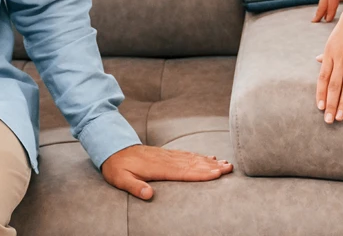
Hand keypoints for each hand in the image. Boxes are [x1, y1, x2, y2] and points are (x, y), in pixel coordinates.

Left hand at [101, 145, 231, 199]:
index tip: (217, 174)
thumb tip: (149, 194)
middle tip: (229, 168)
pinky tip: (208, 158)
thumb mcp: (120, 179)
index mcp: (157, 168)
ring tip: (225, 163)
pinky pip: (186, 155)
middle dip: (212, 167)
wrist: (112, 147)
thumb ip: (135, 187)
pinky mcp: (166, 154)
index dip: (201, 173)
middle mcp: (165, 160)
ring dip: (209, 162)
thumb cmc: (116, 166)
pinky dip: (199, 157)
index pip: (183, 172)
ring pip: (192, 158)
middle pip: (193, 164)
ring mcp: (167, 156)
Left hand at [316, 2, 342, 123]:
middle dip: (331, 104)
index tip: (320, 107)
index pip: (323, 78)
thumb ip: (326, 53)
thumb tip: (317, 62)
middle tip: (328, 120)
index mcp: (329, 53)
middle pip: (334, 85)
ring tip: (340, 117)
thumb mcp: (333, 38)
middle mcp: (340, 57)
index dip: (321, 93)